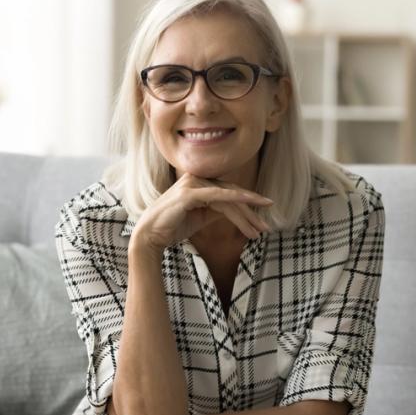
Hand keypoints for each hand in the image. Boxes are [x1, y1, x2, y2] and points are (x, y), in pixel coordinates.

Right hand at [131, 173, 273, 253]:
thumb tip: (237, 212)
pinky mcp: (189, 193)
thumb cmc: (173, 226)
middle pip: (231, 194)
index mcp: (198, 182)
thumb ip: (217, 210)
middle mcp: (196, 178)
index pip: (228, 193)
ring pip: (227, 198)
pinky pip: (217, 196)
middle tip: (266, 227)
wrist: (150, 236)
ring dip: (245, 216)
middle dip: (250, 212)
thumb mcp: (201, 217)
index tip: (262, 218)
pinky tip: (248, 207)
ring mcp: (192, 184)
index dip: (247, 205)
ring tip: (258, 231)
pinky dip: (235, 200)